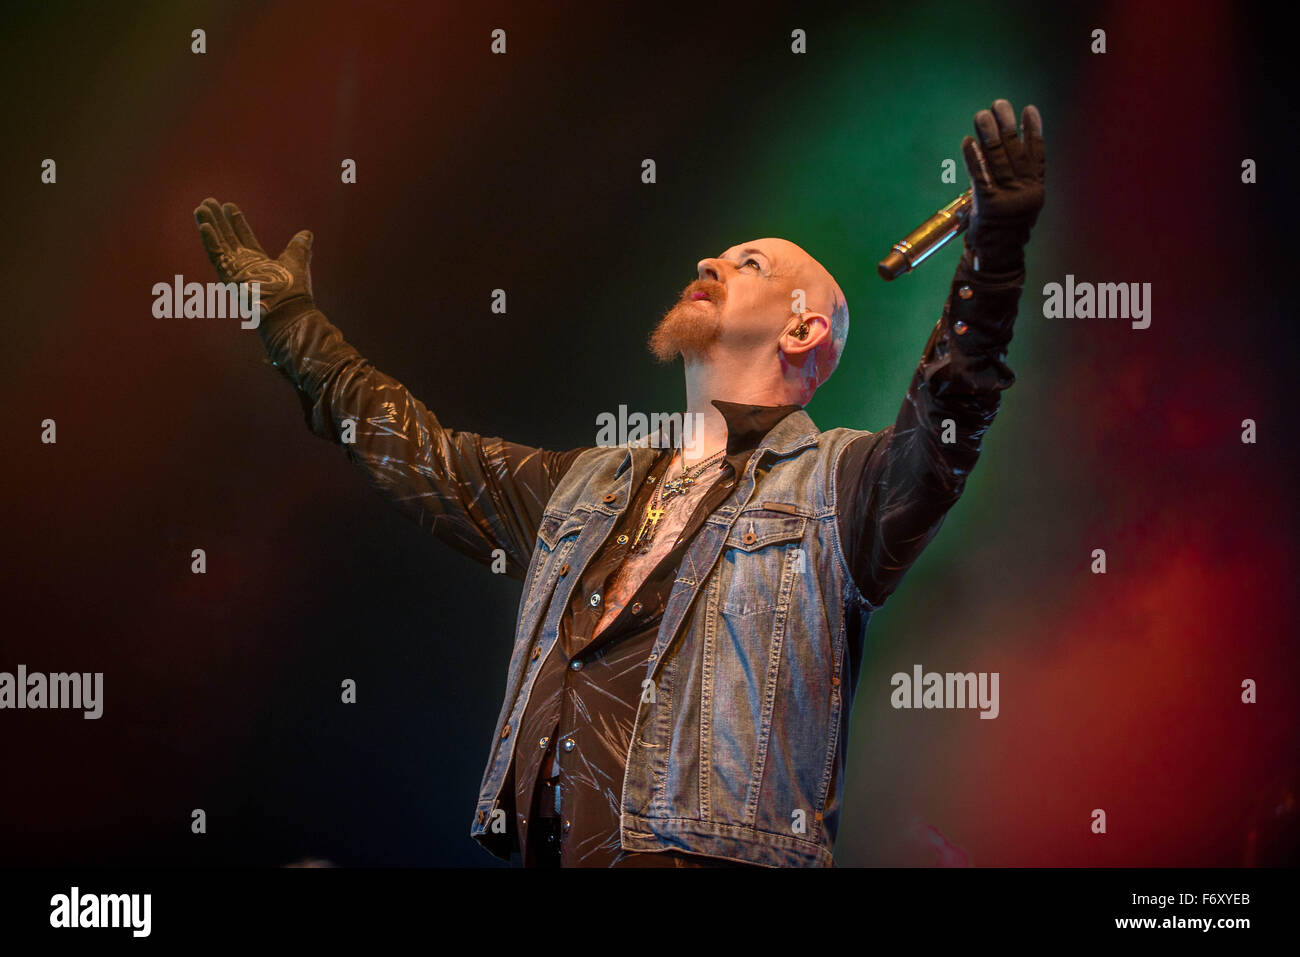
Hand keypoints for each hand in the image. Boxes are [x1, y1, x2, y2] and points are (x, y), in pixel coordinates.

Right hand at [193, 198, 314, 316]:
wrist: (289, 310)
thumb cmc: (294, 290)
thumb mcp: (297, 261)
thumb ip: (298, 246)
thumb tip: (307, 233)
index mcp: (258, 262)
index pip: (244, 237)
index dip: (236, 222)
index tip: (229, 205)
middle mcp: (244, 265)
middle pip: (227, 238)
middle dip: (218, 220)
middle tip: (208, 202)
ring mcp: (234, 271)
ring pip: (218, 243)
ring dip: (209, 225)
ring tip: (201, 207)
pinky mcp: (229, 276)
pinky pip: (216, 256)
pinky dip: (210, 240)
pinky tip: (204, 225)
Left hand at [960, 99, 1044, 271]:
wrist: (997, 262)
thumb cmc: (1002, 234)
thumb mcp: (1015, 207)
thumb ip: (1013, 183)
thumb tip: (1000, 153)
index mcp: (1036, 191)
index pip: (1037, 155)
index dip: (1034, 131)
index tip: (1029, 109)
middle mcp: (1026, 193)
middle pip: (1016, 151)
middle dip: (1007, 124)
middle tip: (999, 104)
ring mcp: (1008, 199)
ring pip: (998, 159)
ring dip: (988, 134)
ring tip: (981, 115)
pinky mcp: (990, 205)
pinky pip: (980, 175)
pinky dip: (973, 156)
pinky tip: (968, 141)